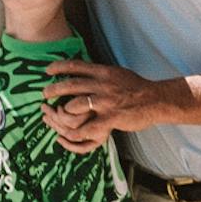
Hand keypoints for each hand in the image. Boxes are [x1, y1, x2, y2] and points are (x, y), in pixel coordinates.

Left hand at [44, 58, 176, 145]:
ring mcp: (105, 102)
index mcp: (103, 72)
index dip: (59, 67)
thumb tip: (87, 71)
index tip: (47, 70)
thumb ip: (101, 73)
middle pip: (70, 85)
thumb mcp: (117, 74)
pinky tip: (67, 135)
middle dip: (54, 89)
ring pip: (75, 105)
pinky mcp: (110, 118)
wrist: (156, 100)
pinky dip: (74, 132)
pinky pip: (87, 127)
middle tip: (44, 93)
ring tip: (54, 114)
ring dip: (61, 111)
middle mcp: (102, 85)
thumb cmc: (137, 88)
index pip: (76, 66)